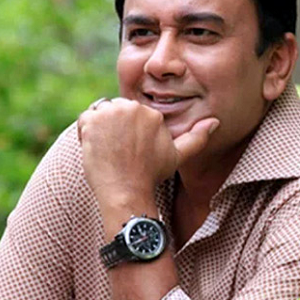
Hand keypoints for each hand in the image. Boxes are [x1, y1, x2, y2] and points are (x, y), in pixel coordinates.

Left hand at [77, 98, 218, 201]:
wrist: (126, 191)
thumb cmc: (151, 175)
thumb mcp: (178, 156)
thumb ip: (197, 137)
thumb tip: (215, 121)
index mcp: (151, 113)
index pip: (132, 115)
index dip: (128, 133)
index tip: (129, 151)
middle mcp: (132, 107)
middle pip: (116, 111)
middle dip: (115, 128)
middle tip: (119, 153)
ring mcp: (111, 113)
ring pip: (100, 114)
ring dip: (101, 129)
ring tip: (108, 152)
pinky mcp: (92, 120)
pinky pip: (84, 120)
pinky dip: (87, 134)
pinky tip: (97, 150)